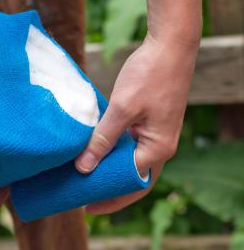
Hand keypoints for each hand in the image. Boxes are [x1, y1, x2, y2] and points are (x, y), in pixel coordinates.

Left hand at [75, 32, 198, 213]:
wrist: (169, 44)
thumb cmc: (150, 74)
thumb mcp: (122, 108)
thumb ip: (103, 138)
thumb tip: (84, 168)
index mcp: (157, 148)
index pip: (132, 185)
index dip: (109, 198)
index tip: (85, 205)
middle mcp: (159, 146)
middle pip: (131, 177)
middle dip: (107, 187)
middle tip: (80, 193)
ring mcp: (154, 133)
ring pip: (128, 160)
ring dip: (107, 168)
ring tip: (81, 175)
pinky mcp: (147, 121)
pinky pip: (127, 143)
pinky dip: (110, 150)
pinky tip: (90, 150)